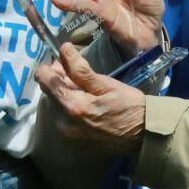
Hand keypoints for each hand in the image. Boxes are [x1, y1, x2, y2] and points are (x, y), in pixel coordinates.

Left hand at [33, 42, 147, 151]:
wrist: (144, 134)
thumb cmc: (129, 105)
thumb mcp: (106, 84)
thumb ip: (80, 69)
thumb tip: (63, 49)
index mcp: (72, 106)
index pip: (44, 81)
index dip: (48, 67)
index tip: (59, 60)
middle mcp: (64, 122)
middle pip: (48, 93)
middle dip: (57, 79)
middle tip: (74, 70)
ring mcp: (67, 133)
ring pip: (55, 104)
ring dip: (63, 93)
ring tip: (82, 87)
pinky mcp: (73, 139)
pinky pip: (63, 116)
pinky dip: (69, 106)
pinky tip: (84, 102)